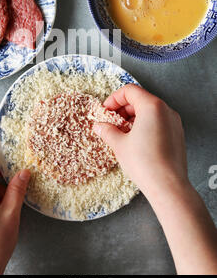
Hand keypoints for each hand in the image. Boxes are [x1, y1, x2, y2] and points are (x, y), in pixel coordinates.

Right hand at [93, 84, 187, 201]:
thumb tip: (99, 127)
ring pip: (150, 111)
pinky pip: (159, 122)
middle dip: (123, 109)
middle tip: (111, 121)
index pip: (130, 91)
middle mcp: (166, 110)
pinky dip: (145, 125)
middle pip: (140, 99)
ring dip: (133, 117)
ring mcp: (174, 122)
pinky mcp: (177, 134)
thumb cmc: (145, 163)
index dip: (114, 99)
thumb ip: (107, 131)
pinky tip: (135, 140)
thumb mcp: (119, 144)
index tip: (105, 110)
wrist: (168, 186)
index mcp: (152, 106)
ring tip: (121, 132)